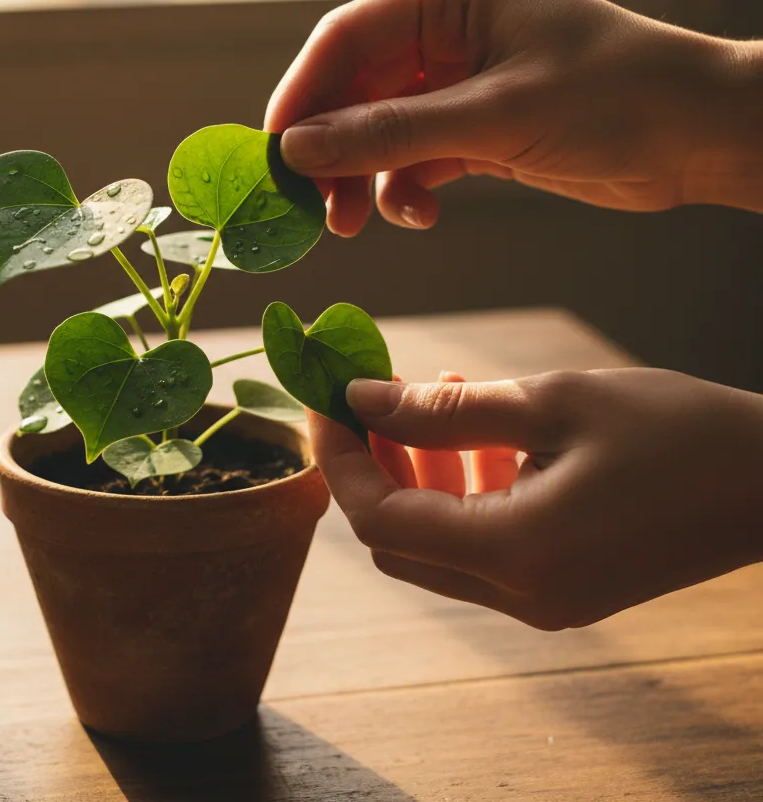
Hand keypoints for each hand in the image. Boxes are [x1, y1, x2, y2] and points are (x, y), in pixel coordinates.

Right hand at [265, 0, 762, 235]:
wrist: (700, 137)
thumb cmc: (615, 98)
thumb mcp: (492, 116)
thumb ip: (389, 134)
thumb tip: (296, 149)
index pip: (346, 38)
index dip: (301, 95)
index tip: (271, 153)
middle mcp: (449, 32)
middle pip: (356, 89)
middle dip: (330, 148)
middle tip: (308, 206)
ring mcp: (461, 82)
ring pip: (381, 130)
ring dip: (362, 177)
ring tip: (351, 224)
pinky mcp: (478, 128)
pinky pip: (416, 158)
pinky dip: (406, 189)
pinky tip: (418, 213)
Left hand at [308, 368, 762, 628]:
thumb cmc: (675, 432)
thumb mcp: (550, 403)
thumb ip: (442, 411)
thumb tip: (361, 401)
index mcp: (514, 554)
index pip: (378, 517)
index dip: (340, 457)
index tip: (327, 399)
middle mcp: (522, 596)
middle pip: (396, 540)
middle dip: (371, 467)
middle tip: (374, 399)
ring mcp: (544, 602)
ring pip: (434, 546)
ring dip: (414, 478)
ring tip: (428, 404)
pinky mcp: (564, 589)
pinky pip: (479, 550)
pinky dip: (458, 496)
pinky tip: (479, 438)